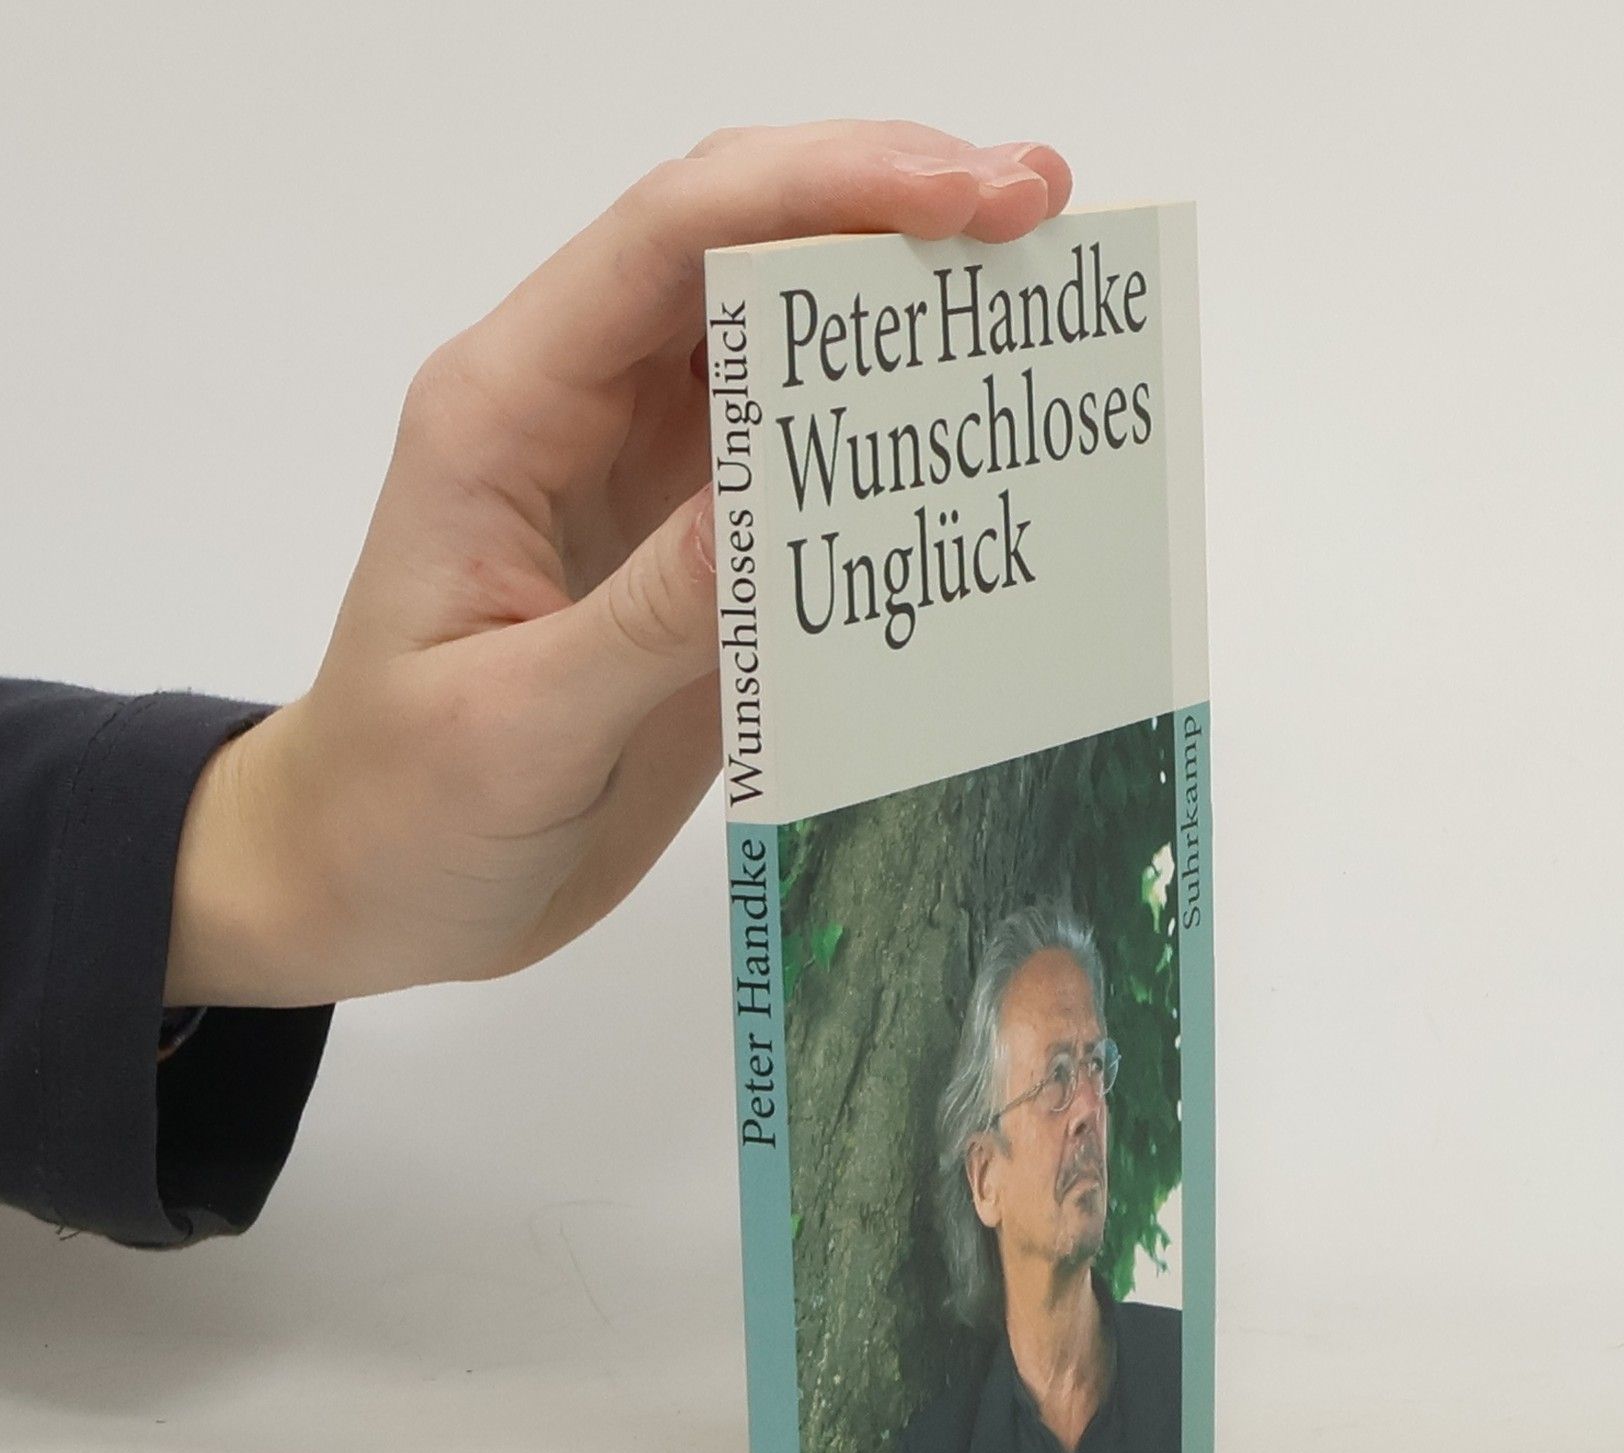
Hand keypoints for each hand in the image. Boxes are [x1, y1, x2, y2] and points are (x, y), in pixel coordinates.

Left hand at [166, 122, 1071, 1006]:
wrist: (373, 882)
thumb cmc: (401, 807)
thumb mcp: (517, 722)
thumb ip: (654, 613)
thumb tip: (789, 498)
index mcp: (508, 413)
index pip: (671, 241)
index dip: (822, 188)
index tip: (964, 199)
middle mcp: (585, 414)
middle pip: (741, 250)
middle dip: (890, 207)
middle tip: (1040, 211)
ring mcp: (649, 482)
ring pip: (787, 347)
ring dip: (905, 312)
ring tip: (1041, 300)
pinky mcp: (697, 558)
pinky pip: (808, 471)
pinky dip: (894, 446)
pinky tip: (976, 444)